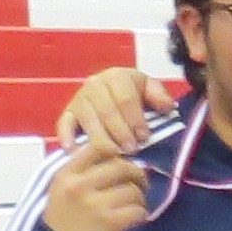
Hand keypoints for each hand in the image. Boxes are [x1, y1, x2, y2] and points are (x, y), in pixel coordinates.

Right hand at [36, 133, 153, 230]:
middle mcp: (79, 185)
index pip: (97, 147)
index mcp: (66, 175)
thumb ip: (81, 172)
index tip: (122, 163)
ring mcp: (95, 204)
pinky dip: (140, 214)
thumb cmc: (62, 223)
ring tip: (134, 205)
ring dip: (139, 198)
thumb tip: (116, 157)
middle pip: (120, 166)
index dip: (116, 153)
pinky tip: (135, 219)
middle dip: (136, 174)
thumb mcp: (61, 191)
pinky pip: (137, 210)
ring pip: (132, 189)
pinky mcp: (110, 222)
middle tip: (140, 183)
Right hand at [55, 65, 175, 153]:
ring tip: (114, 154)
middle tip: (131, 150)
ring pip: (89, 121)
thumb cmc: (132, 94)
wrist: (109, 92)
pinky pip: (64, 125)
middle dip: (121, 132)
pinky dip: (67, 137)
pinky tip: (74, 150)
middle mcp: (94, 84)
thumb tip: (166, 106)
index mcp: (116, 76)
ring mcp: (79, 99)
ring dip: (102, 139)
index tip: (144, 137)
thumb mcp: (148, 89)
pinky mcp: (67, 114)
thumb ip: (159, 95)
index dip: (136, 119)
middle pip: (107, 110)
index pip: (126, 98)